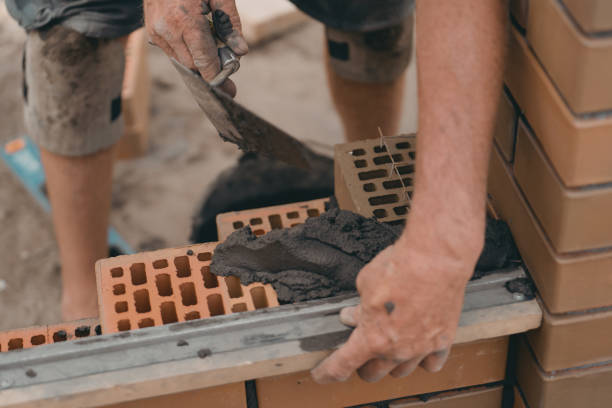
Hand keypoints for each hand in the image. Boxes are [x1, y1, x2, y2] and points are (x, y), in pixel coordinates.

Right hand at [144, 0, 247, 95]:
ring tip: (210, 45)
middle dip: (210, 68)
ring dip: (197, 60)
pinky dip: (186, 51)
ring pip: (181, 61)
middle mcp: (167, 29)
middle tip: (225, 65)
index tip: (229, 90)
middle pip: (193, 65)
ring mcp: (156, 31)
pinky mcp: (151, 31)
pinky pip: (172, 51)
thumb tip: (240, 52)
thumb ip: (230, 24)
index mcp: (186, 20)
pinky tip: (194, 38)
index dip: (217, 77)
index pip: (204, 61)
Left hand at [311, 215, 483, 383]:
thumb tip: (352, 315)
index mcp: (370, 338)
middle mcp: (395, 350)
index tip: (321, 374)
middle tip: (359, 350)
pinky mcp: (442, 341)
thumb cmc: (399, 267)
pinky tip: (416, 348)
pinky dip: (421, 360)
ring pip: (400, 371)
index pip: (341, 365)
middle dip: (361, 364)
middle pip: (372, 373)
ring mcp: (420, 348)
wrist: (435, 259)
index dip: (327, 372)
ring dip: (390, 362)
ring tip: (387, 347)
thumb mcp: (365, 283)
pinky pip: (430, 363)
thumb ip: (358, 307)